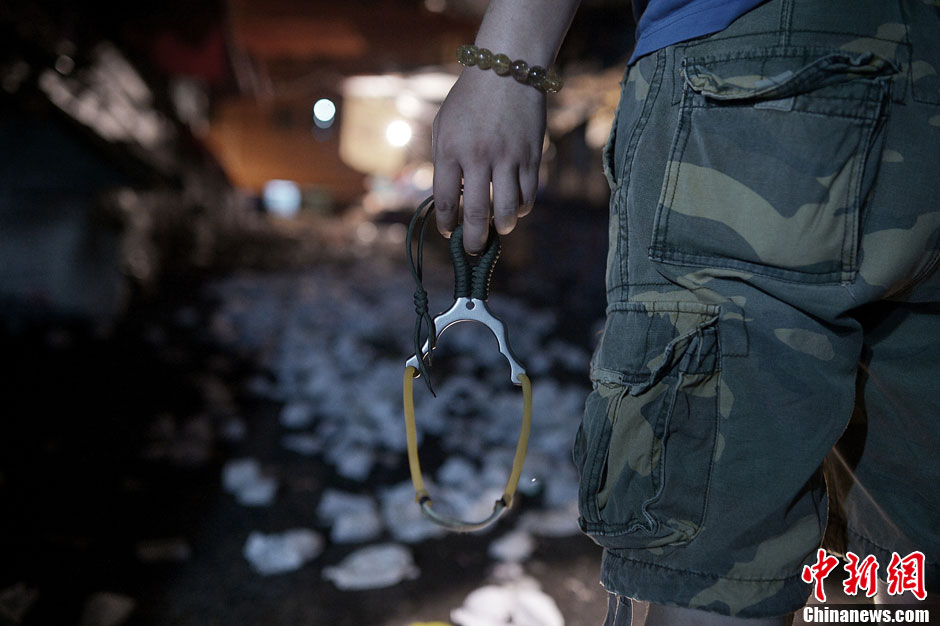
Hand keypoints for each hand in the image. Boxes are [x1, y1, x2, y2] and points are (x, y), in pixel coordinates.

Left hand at [432, 68, 545, 253]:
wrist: (506, 69)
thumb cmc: (469, 100)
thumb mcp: (443, 125)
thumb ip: (443, 160)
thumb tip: (451, 198)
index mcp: (451, 150)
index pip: (445, 200)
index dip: (446, 223)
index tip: (448, 232)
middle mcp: (479, 157)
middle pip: (477, 213)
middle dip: (474, 239)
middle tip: (474, 249)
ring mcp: (508, 157)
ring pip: (508, 209)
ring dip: (503, 226)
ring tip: (499, 228)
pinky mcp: (531, 155)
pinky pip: (529, 193)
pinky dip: (522, 207)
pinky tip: (516, 207)